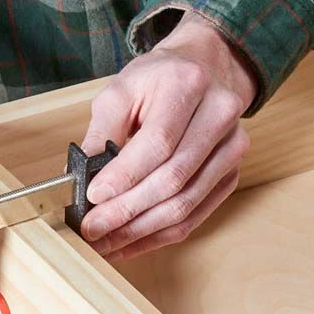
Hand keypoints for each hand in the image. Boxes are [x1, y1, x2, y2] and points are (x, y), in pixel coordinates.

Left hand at [79, 11, 256, 259]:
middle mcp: (219, 115)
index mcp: (189, 85)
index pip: (158, 143)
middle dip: (127, 210)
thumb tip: (82, 178)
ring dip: (141, 231)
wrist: (203, 70)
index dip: (125, 176)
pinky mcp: (231, 175)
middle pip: (173, 179)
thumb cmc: (159, 80)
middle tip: (93, 228)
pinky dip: (159, 235)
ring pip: (185, 204)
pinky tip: (131, 243)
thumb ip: (101, 131)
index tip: (94, 196)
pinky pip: (194, 216)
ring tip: (106, 242)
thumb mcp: (122, 89)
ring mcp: (232, 149)